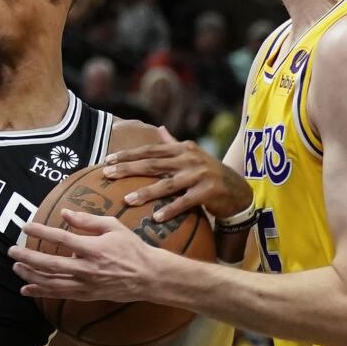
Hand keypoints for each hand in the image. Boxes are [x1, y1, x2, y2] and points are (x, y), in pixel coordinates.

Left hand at [8, 210, 179, 304]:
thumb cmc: (131, 248)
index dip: (41, 232)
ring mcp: (85, 284)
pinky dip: (41, 292)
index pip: (61, 238)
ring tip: (16, 268)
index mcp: (93, 248)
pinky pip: (59, 294)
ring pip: (51, 282)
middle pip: (50, 263)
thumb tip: (64, 213)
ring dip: (31, 275)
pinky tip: (26, 289)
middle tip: (11, 251)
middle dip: (27, 258)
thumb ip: (87, 221)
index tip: (25, 226)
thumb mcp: (113, 227)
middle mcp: (87, 268)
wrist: (148, 277)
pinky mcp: (86, 295)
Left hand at [103, 127, 250, 221]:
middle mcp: (190, 159)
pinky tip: (156, 218)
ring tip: (127, 199)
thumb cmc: (209, 173)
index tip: (107, 160)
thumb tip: (159, 128)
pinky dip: (170, 210)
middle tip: (107, 174)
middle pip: (153, 164)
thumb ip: (174, 143)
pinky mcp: (209, 192)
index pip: (150, 150)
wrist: (239, 190)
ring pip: (167, 184)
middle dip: (128, 168)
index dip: (128, 155)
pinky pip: (185, 202)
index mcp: (183, 148)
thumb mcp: (193, 154)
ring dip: (146, 192)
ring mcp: (200, 175)